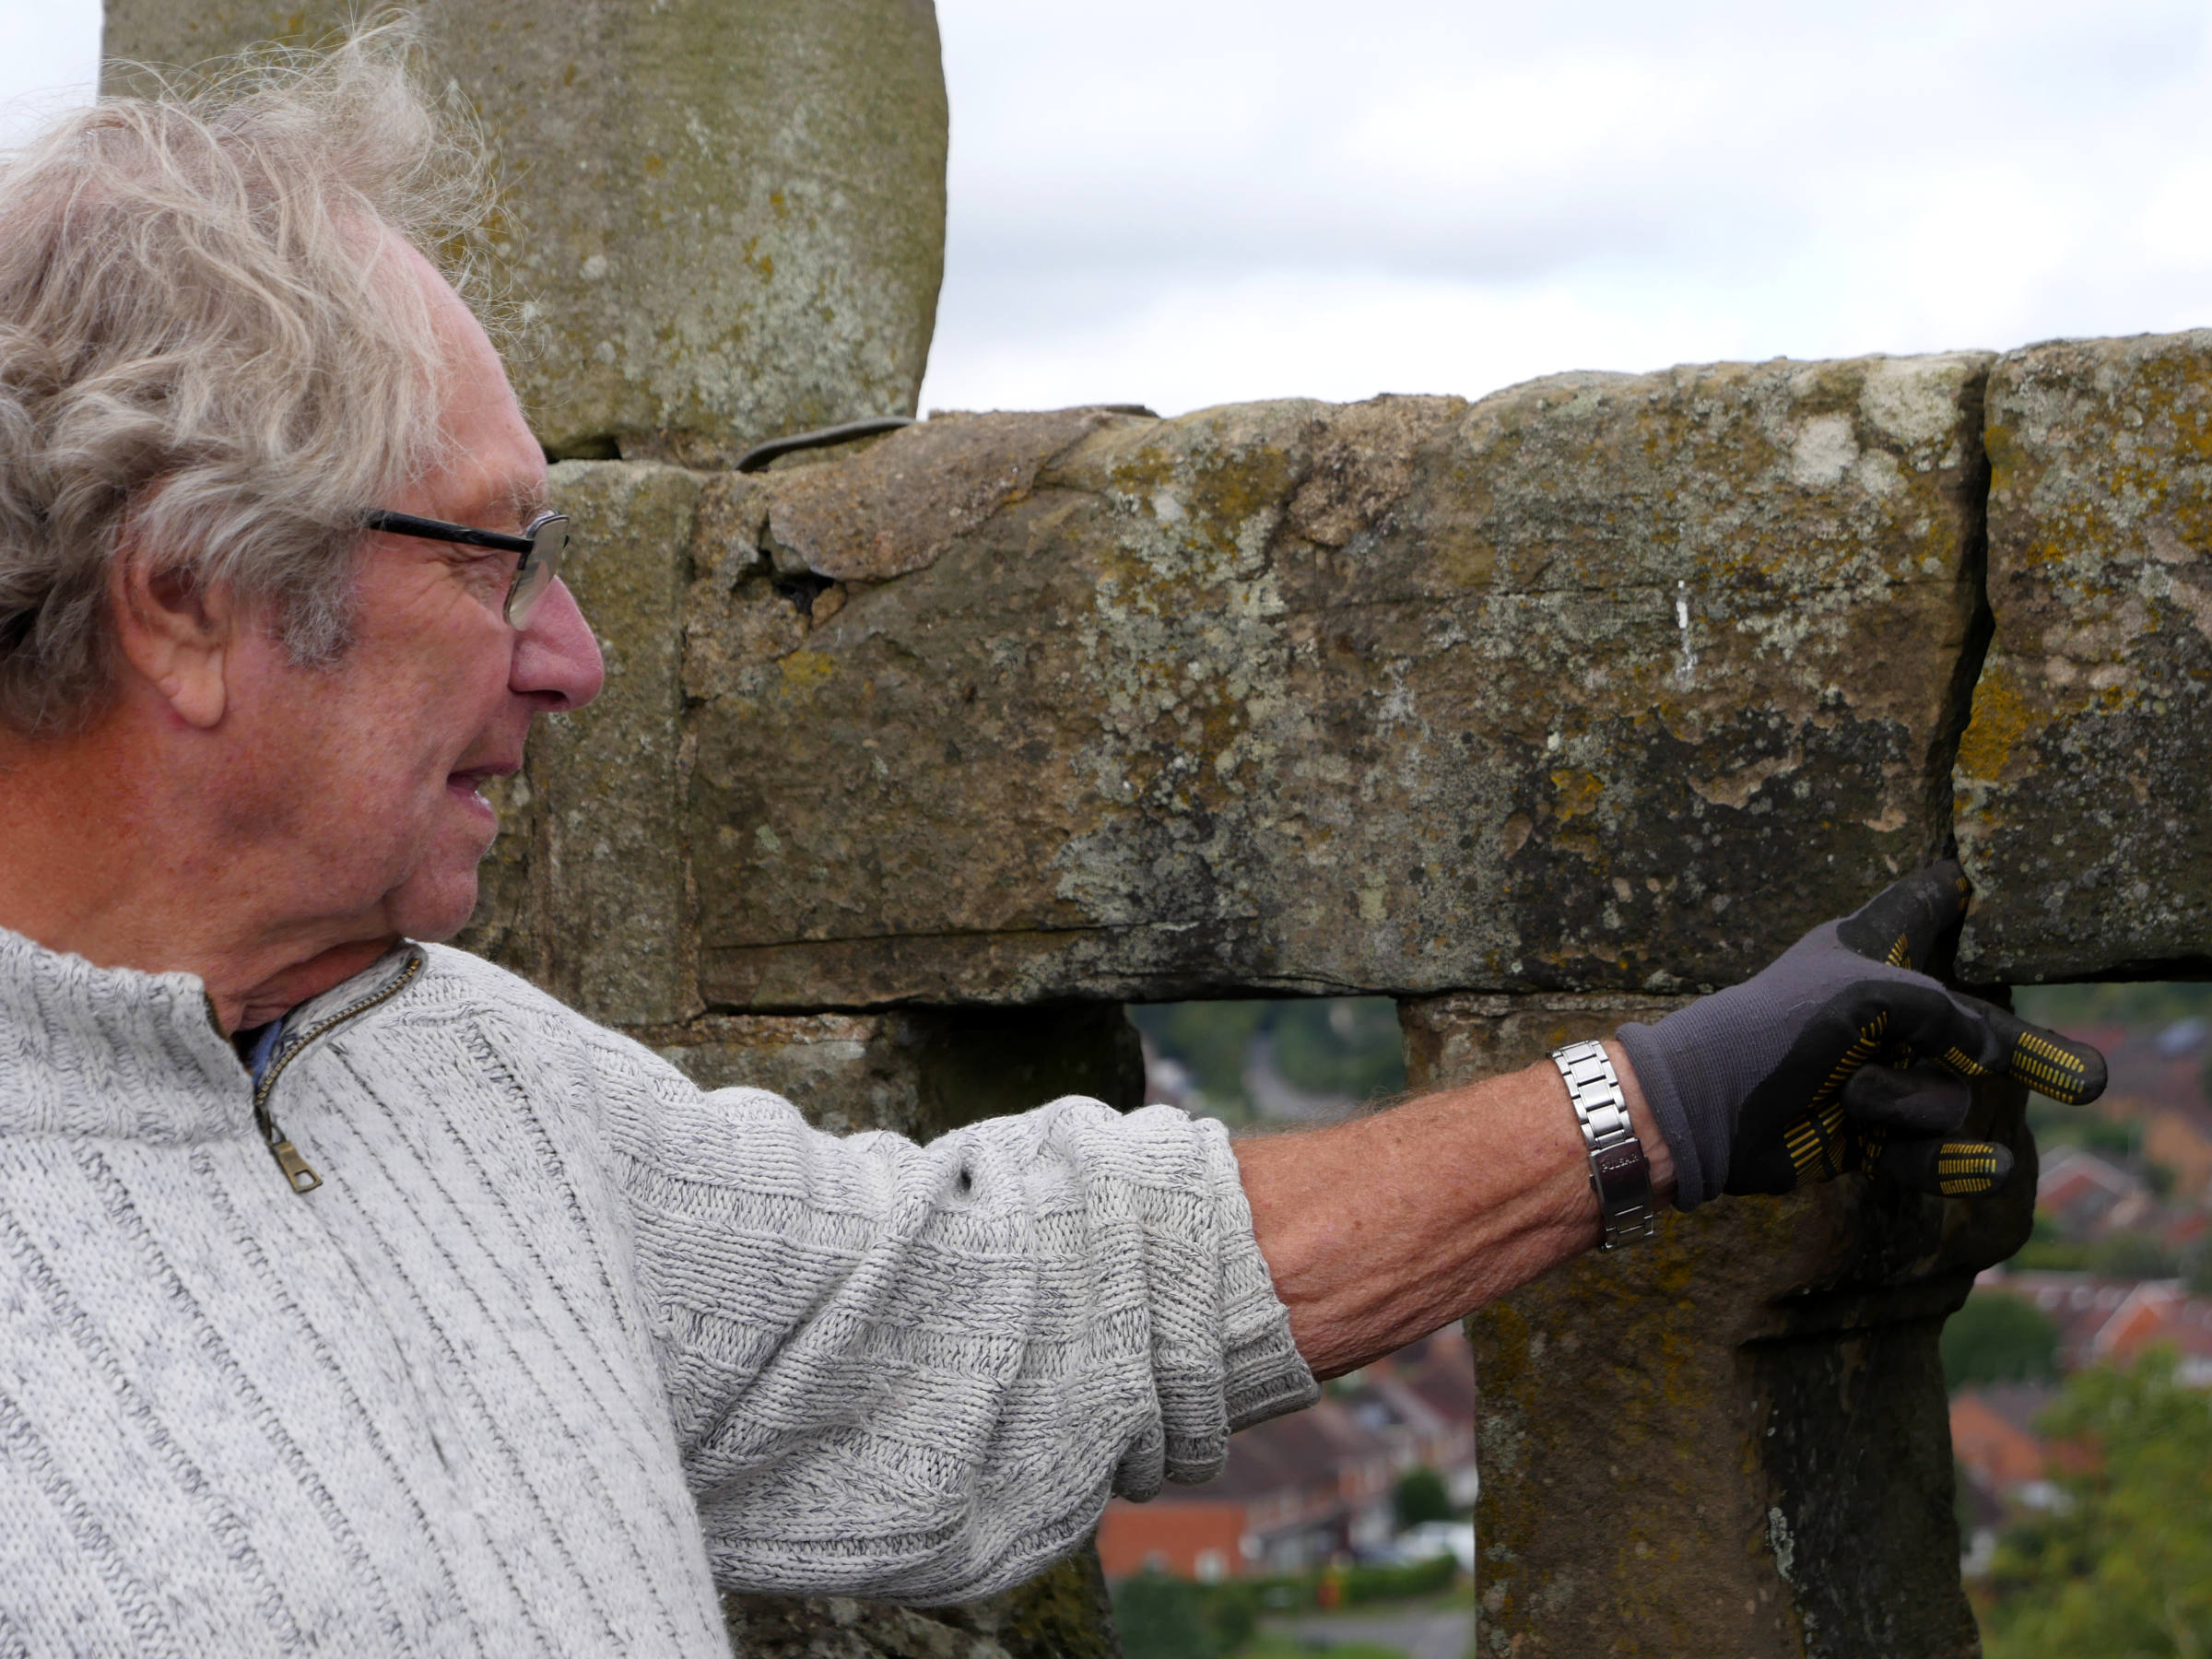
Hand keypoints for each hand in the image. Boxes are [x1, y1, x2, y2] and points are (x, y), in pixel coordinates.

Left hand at [1615, 863, 2105, 1208]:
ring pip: (1947, 1097)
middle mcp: (1879, 1009)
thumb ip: (1946, 1015)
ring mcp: (1876, 1074)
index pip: (1915, 910)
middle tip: (2089, 1080)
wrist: (1711, 1108)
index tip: (1958, 880)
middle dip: (2032, 1052)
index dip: (1938, 895)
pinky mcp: (1866, 1134)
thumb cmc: (1778, 1030)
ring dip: (1907, 1103)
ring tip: (1851, 1097)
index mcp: (1867, 952)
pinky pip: (1930, 1153)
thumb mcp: (1869, 996)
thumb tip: (1988, 1058)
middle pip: (1975, 1029)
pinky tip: (1985, 1167)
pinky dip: (1946, 1163)